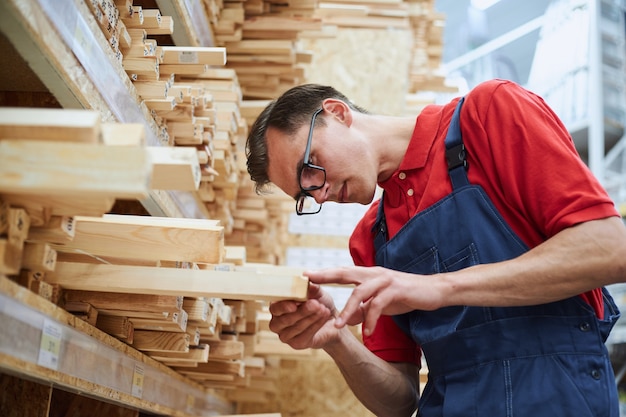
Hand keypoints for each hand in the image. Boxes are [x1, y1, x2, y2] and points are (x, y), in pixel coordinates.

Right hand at [268, 283, 342, 349]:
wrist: (332, 320)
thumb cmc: (320, 304)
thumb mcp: (317, 293)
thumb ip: (311, 288)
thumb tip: (307, 280)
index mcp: (278, 306)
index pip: (275, 306)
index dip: (283, 305)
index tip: (294, 304)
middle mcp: (277, 321)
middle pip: (284, 319)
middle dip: (302, 311)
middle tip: (316, 304)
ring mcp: (285, 335)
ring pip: (295, 327)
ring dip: (310, 317)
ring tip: (323, 310)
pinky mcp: (296, 344)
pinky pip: (304, 335)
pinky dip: (315, 325)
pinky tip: (323, 318)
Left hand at [305, 266, 442, 336]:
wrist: (434, 291)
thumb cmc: (405, 295)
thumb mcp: (380, 303)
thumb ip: (362, 309)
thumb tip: (345, 319)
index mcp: (368, 274)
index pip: (341, 272)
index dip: (323, 273)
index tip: (304, 276)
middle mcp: (374, 273)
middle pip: (344, 272)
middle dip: (325, 276)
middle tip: (307, 281)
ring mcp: (385, 280)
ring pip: (360, 292)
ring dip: (347, 310)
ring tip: (338, 326)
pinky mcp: (396, 290)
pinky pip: (378, 305)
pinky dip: (371, 320)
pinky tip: (369, 332)